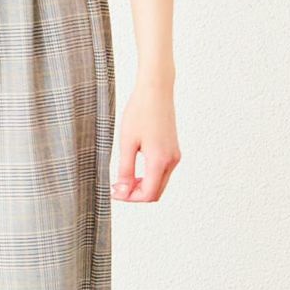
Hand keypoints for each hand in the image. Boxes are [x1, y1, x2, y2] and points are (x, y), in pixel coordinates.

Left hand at [111, 78, 179, 202]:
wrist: (156, 91)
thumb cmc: (140, 112)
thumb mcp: (127, 143)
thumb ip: (125, 169)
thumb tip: (123, 190)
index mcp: (159, 160)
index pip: (148, 194)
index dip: (130, 198)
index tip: (114, 192)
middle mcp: (171, 161)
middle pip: (155, 192)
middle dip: (136, 195)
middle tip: (117, 188)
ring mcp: (174, 156)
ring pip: (160, 184)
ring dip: (142, 187)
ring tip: (123, 180)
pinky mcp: (173, 150)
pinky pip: (162, 173)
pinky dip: (149, 177)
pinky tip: (135, 171)